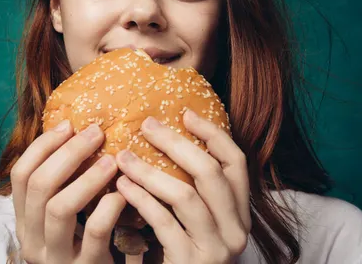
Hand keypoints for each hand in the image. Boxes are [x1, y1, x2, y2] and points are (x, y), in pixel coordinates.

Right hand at [10, 121, 125, 263]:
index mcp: (25, 222)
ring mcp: (56, 257)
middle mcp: (33, 240)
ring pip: (60, 208)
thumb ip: (65, 186)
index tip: (69, 125)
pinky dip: (109, 208)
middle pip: (39, 186)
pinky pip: (94, 233)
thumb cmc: (87, 245)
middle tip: (95, 133)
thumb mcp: (67, 218)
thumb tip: (77, 132)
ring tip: (113, 161)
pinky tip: (123, 195)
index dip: (42, 146)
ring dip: (87, 178)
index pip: (20, 175)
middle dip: (67, 153)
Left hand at [114, 110, 251, 263]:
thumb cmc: (182, 254)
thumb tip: (167, 139)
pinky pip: (164, 222)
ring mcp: (216, 248)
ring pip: (185, 194)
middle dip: (176, 143)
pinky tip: (121, 187)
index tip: (185, 113)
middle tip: (146, 126)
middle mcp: (236, 229)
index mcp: (240, 213)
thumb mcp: (197, 221)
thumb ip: (192, 189)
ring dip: (150, 171)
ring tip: (122, 157)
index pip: (237, 163)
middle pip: (210, 172)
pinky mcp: (192, 263)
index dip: (213, 134)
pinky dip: (141, 200)